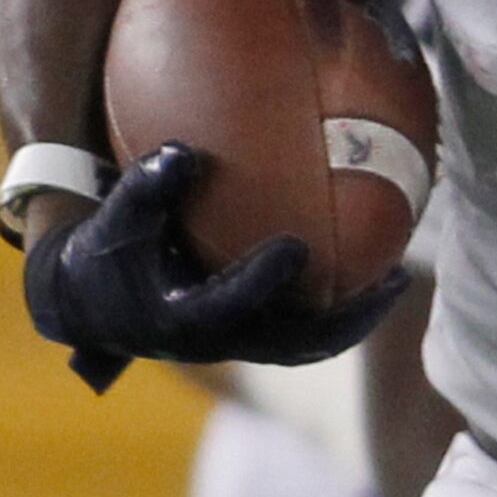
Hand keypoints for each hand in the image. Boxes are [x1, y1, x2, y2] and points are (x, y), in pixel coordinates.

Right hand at [22, 143, 408, 392]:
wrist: (96, 304)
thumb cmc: (107, 253)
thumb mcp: (115, 222)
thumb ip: (146, 187)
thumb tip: (184, 150)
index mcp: (181, 320)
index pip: (227, 306)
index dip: (259, 281)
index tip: (295, 246)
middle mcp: (219, 343)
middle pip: (294, 344)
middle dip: (346, 317)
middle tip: (392, 280)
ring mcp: (241, 346)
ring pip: (311, 344)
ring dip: (357, 316)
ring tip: (400, 278)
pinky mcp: (253, 338)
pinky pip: (309, 329)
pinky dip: (343, 305)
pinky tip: (376, 267)